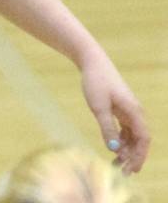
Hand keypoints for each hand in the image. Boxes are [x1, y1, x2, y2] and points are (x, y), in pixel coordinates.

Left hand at [80, 53, 149, 173]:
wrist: (91, 61)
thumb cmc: (95, 81)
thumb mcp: (99, 107)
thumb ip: (107, 127)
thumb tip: (114, 149)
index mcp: (134, 111)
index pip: (143, 139)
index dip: (139, 156)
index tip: (131, 170)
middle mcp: (135, 111)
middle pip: (139, 140)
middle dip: (133, 157)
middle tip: (122, 173)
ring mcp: (128, 109)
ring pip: (132, 136)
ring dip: (127, 150)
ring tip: (116, 164)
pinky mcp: (120, 108)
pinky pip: (125, 129)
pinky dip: (122, 140)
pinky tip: (114, 149)